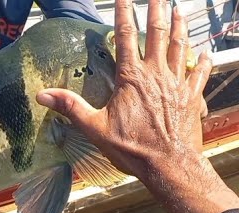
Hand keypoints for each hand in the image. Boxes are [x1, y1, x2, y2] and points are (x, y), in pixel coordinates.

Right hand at [36, 0, 235, 212]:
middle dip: (156, 11)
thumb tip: (43, 94)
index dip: (124, 15)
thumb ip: (71, 107)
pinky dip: (202, 60)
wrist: (169, 163)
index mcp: (131, 78)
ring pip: (179, 46)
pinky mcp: (191, 95)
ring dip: (179, 26)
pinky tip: (204, 52)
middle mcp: (156, 74)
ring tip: (179, 9)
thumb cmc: (132, 148)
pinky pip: (198, 72)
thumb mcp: (94, 128)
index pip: (126, 38)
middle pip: (157, 34)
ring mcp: (177, 83)